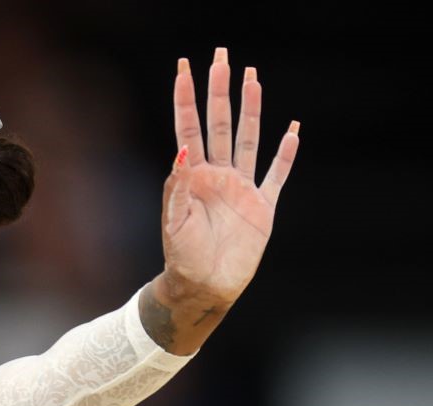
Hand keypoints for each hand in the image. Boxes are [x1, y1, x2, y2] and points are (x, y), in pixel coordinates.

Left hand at [161, 46, 300, 306]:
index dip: (186, 98)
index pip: (188, 127)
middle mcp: (216, 175)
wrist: (203, 286)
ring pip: (248, 139)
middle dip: (221, 90)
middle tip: (223, 57)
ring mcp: (241, 188)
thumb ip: (178, 187)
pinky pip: (276, 175)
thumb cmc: (182, 256)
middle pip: (220, 123)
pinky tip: (292, 130)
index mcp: (191, 176)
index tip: (184, 69)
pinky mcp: (263, 207)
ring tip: (253, 79)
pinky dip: (286, 154)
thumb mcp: (174, 221)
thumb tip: (182, 150)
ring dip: (252, 109)